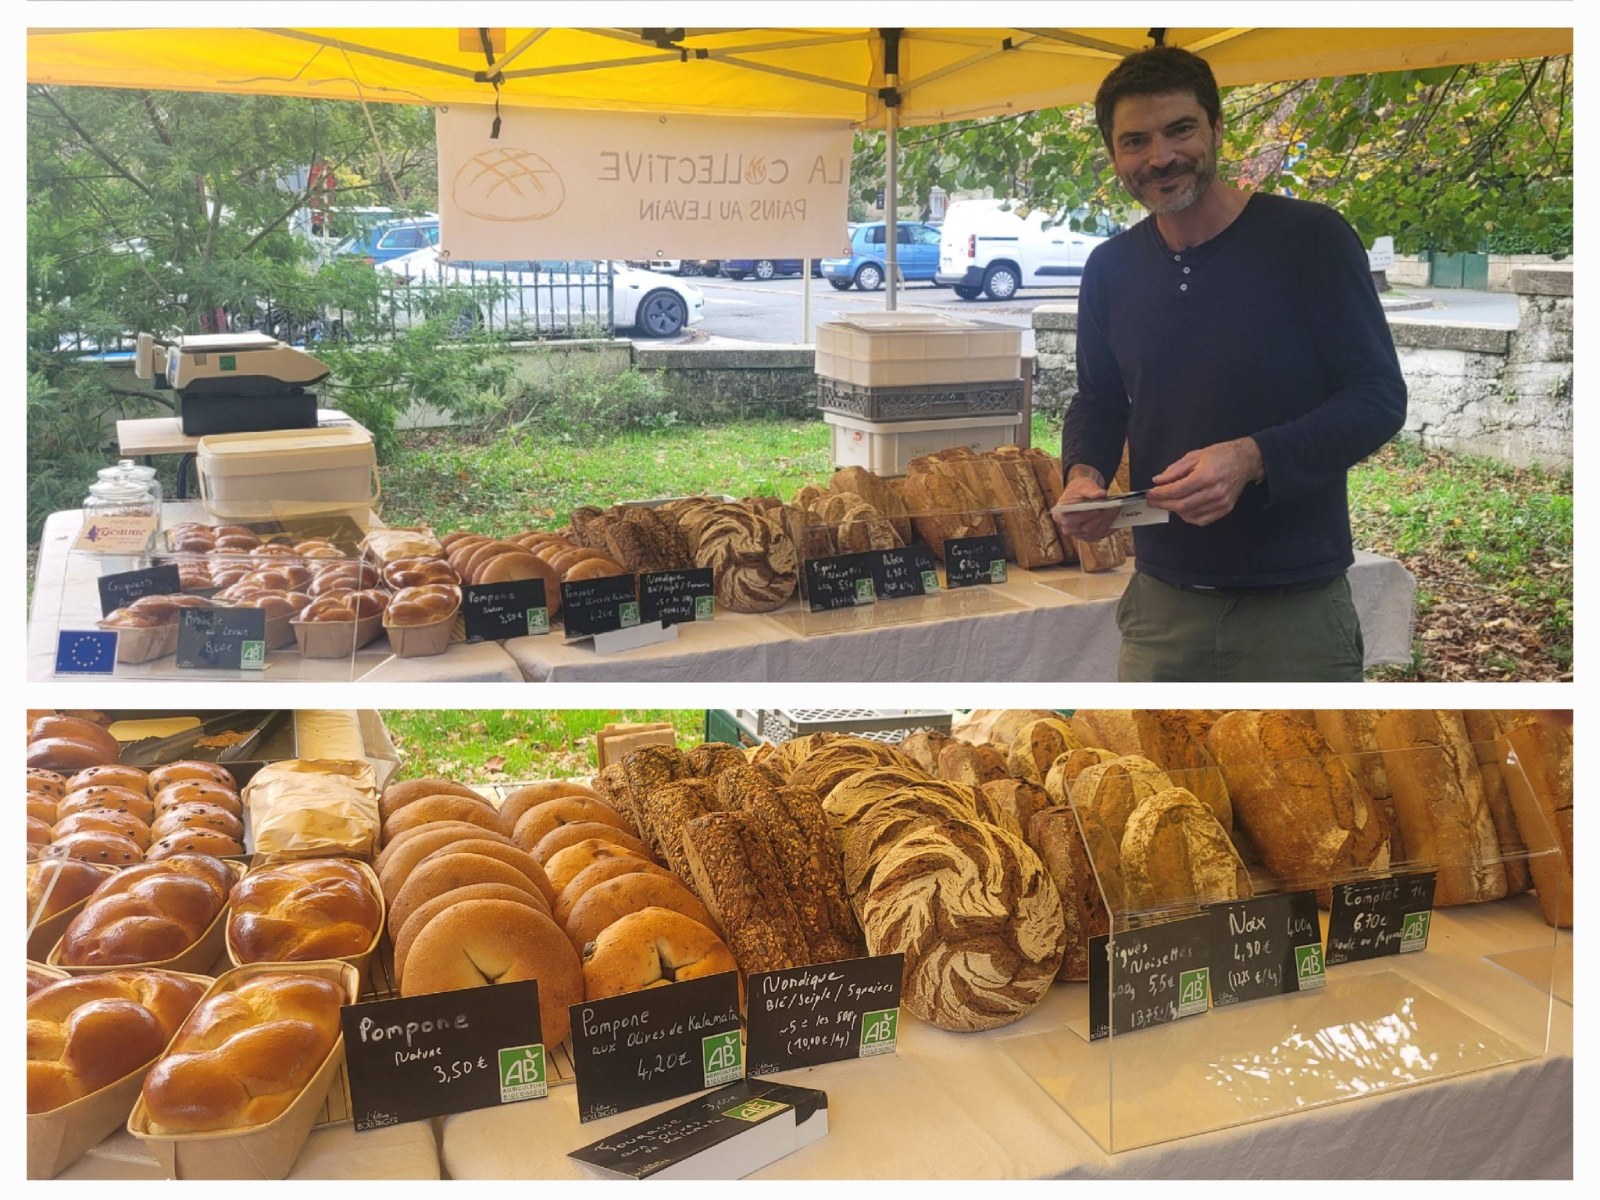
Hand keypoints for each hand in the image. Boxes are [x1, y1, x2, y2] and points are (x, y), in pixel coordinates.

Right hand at [1053, 466, 1117, 541]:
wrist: (1082, 495)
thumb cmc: (1079, 490)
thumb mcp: (1082, 485)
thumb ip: (1091, 490)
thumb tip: (1102, 494)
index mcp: (1059, 515)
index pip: (1069, 521)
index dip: (1083, 517)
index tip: (1096, 510)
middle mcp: (1067, 528)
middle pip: (1083, 528)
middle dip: (1099, 519)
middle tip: (1112, 509)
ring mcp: (1078, 534)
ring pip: (1094, 532)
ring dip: (1106, 522)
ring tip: (1116, 510)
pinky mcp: (1089, 537)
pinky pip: (1100, 535)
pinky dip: (1109, 526)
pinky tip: (1116, 517)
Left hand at [1146, 437, 1264, 526]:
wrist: (1245, 461)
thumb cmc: (1220, 456)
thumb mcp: (1194, 456)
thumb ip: (1175, 470)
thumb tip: (1158, 481)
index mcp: (1205, 476)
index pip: (1176, 490)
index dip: (1160, 494)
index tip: (1149, 494)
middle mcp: (1214, 491)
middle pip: (1181, 505)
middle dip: (1163, 504)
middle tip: (1152, 501)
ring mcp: (1221, 503)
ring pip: (1189, 514)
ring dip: (1174, 510)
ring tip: (1166, 503)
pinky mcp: (1225, 509)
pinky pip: (1201, 520)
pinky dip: (1188, 517)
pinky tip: (1181, 509)